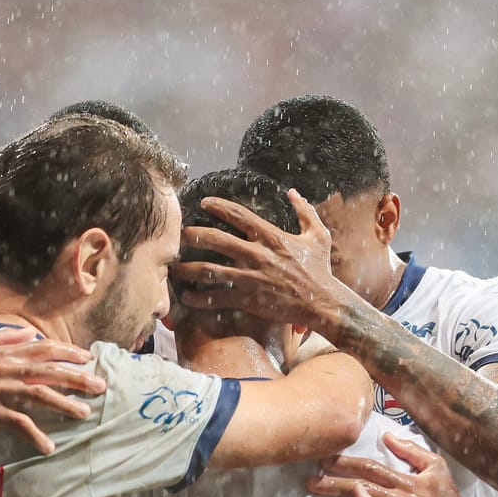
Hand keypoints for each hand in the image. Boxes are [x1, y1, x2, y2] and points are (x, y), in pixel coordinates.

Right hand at [0, 327, 105, 453]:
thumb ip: (3, 337)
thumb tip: (30, 332)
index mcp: (1, 353)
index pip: (42, 349)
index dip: (67, 352)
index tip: (88, 359)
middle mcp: (2, 369)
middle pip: (47, 371)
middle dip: (77, 378)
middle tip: (100, 387)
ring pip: (37, 395)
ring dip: (64, 405)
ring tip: (84, 413)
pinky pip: (16, 424)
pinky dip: (34, 435)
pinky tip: (48, 446)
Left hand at [171, 191, 356, 330]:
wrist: (324, 303)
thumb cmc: (321, 270)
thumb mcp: (318, 236)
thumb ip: (305, 212)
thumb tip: (293, 193)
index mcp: (272, 236)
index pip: (238, 215)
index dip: (219, 206)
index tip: (203, 202)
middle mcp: (257, 255)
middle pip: (216, 239)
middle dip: (194, 235)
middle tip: (180, 234)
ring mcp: (251, 278)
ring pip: (211, 270)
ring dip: (188, 269)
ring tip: (174, 268)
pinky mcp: (249, 299)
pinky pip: (218, 297)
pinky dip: (200, 298)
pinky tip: (187, 298)